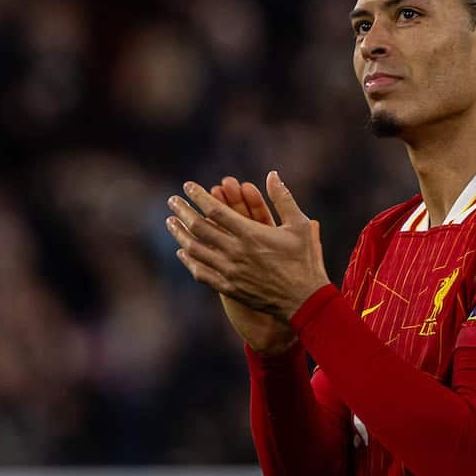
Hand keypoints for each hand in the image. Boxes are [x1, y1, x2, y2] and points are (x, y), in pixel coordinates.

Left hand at [166, 171, 330, 326]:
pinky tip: (183, 252)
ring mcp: (230, 271)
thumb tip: (272, 175)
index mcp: (251, 233)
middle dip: (182, 211)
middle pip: (198, 228)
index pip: (215, 210)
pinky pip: (201, 273)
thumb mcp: (300, 225)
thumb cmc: (305, 261)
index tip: (188, 187)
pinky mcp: (229, 288)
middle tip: (172, 201)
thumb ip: (283, 199)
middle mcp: (235, 251)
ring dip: (179, 234)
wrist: (304, 301)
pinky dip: (189, 261)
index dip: (198, 196)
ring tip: (171, 222)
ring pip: (195, 250)